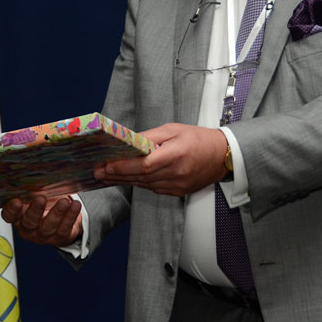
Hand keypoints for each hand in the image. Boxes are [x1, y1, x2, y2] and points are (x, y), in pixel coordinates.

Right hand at [1, 195, 81, 245]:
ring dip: (57, 212)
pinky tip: (75, 206)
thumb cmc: (44, 203)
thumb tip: (32, 171)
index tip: (16, 201)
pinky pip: (65, 227)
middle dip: (35, 210)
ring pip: (49, 226)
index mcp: (18, 217)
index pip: (9, 216)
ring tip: (64, 201)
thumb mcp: (34, 196)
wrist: (60, 219)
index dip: (11, 210)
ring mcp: (44, 235)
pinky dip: (70, 216)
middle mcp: (28, 228)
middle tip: (41, 198)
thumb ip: (31, 188)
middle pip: (29, 221)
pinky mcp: (59, 237)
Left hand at [94, 123, 228, 196]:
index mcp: (176, 155)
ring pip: (145, 185)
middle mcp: (176, 173)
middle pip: (141, 177)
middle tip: (98, 172)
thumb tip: (128, 142)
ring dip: (125, 181)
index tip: (105, 165)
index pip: (144, 165)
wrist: (223, 156)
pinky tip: (127, 179)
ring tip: (107, 176)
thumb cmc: (198, 139)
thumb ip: (149, 137)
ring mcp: (178, 185)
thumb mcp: (173, 130)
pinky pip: (154, 188)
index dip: (123, 167)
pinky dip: (140, 183)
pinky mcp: (179, 192)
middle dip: (117, 175)